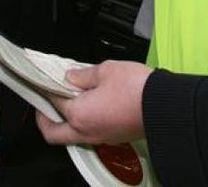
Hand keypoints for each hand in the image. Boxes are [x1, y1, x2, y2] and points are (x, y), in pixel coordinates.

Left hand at [35, 61, 152, 145]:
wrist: (165, 106)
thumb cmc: (137, 89)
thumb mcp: (106, 70)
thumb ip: (83, 74)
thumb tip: (71, 76)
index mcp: (79, 114)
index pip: (52, 101)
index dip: (45, 87)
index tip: (42, 79)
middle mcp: (86, 131)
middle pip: (53, 133)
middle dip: (43, 119)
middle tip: (43, 104)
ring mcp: (100, 137)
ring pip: (71, 136)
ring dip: (64, 122)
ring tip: (66, 101)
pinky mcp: (113, 137)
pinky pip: (88, 133)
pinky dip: (82, 122)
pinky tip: (88, 105)